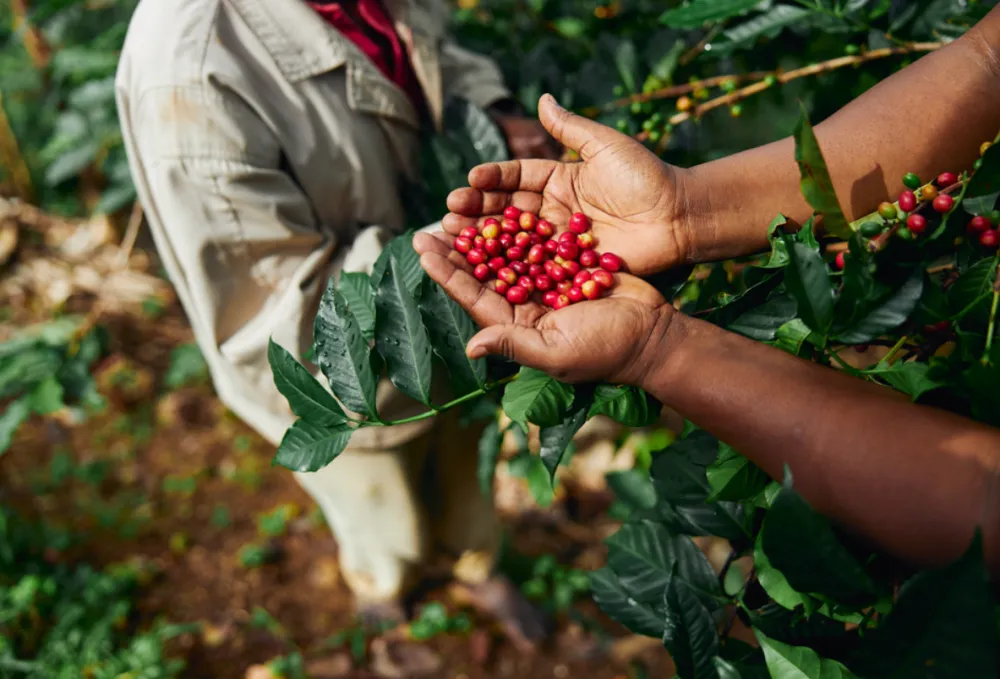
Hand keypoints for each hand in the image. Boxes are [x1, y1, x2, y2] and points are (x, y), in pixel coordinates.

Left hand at [413, 232, 674, 385]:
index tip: (423, 247)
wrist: (654, 334)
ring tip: (461, 208)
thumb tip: (471, 348)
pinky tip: (503, 204)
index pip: (473, 296)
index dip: (447, 272)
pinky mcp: (568, 267)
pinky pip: (537, 243)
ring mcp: (547, 285)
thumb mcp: (557, 352)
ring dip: (484, 233)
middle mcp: (526, 305)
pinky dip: (520, 226)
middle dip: (458, 249)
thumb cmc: (606, 351)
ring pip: (507, 254)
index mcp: (517, 326)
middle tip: (433, 222)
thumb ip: (514, 345)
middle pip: (484, 272)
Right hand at [446, 93, 692, 274]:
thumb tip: (542, 98)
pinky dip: (510, 267)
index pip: (517, 177)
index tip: (469, 179)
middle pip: (508, 211)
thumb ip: (571, 128)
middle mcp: (555, 210)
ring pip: (515, 240)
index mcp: (560, 179)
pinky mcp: (570, 266)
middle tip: (449, 213)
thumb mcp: (606, 145)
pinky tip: (485, 268)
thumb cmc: (646, 177)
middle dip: (477, 211)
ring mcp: (560, 241)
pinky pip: (536, 266)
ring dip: (484, 240)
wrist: (679, 216)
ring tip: (454, 237)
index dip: (492, 179)